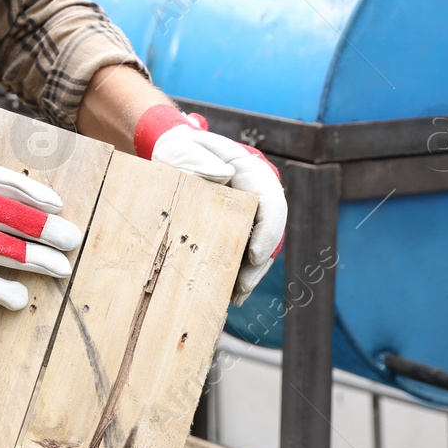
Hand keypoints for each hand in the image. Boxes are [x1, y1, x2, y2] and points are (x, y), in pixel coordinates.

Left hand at [134, 104, 286, 305]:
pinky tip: (229, 294)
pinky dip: (239, 272)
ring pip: (260, 247)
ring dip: (250, 273)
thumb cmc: (181, 151)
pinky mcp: (239, 228)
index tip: (254, 255)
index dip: (268, 231)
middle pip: (270, 232)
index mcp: (253, 174)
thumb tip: (225, 177)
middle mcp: (258, 196)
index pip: (272, 204)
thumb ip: (200, 159)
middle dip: (258, 263)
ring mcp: (251, 214)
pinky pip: (245, 252)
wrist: (176, 156)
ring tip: (235, 298)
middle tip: (241, 288)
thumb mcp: (185, 149)